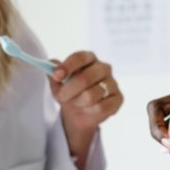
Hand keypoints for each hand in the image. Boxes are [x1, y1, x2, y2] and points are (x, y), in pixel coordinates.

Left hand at [49, 51, 122, 168]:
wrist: (79, 112)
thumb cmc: (70, 92)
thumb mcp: (58, 84)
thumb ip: (54, 74)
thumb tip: (51, 66)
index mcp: (89, 59)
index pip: (80, 57)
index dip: (68, 66)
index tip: (56, 76)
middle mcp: (104, 68)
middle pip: (86, 77)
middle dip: (69, 90)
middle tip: (60, 97)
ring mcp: (113, 83)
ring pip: (91, 95)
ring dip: (78, 102)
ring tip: (77, 102)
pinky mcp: (118, 98)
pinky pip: (101, 107)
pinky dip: (90, 110)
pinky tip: (89, 108)